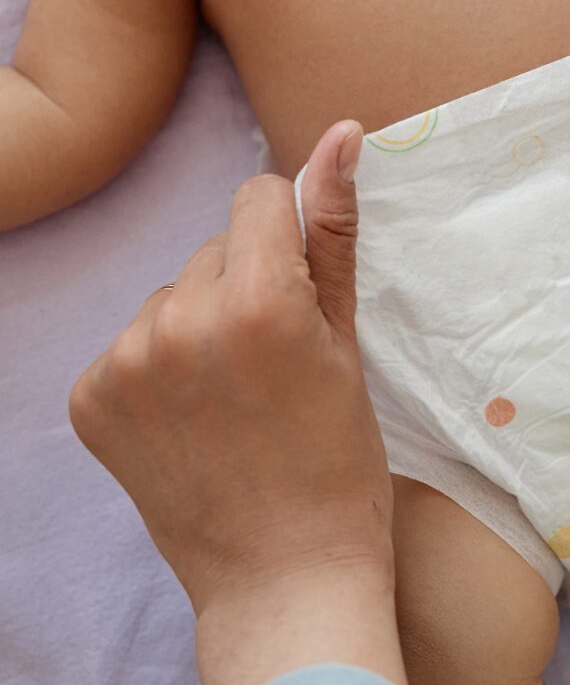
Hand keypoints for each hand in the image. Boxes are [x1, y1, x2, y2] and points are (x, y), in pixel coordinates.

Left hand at [69, 121, 405, 683]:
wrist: (285, 571)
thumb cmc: (337, 454)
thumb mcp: (347, 337)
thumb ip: (334, 228)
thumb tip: (340, 133)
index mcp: (256, 299)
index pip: (256, 196)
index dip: (287, 233)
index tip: (301, 286)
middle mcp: (179, 321)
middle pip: (213, 248)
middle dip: (246, 281)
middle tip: (274, 355)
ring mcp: (124, 363)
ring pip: (172, 293)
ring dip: (199, 321)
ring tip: (232, 389)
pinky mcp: (88, 400)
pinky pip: (131, 342)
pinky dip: (159, 364)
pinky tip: (191, 413)